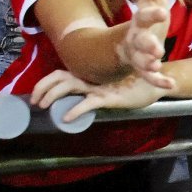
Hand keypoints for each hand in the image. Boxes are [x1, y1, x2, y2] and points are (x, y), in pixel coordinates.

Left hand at [30, 69, 169, 121]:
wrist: (158, 83)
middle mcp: (92, 77)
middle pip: (60, 77)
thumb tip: (78, 101)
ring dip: (53, 95)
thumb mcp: (110, 87)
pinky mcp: (110, 96)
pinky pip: (89, 103)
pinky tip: (66, 118)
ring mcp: (100, 86)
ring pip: (70, 86)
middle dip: (43, 87)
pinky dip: (76, 110)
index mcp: (90, 75)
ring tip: (44, 106)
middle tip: (34, 102)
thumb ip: (96, 90)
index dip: (45, 82)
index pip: (61, 74)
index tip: (35, 95)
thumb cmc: (135, 85)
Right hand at [117, 0, 174, 89]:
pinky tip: (171, 84)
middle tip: (156, 50)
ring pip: (141, 62)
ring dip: (149, 65)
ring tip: (156, 65)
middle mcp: (137, 40)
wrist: (125, 47)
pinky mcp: (144, 70)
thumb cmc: (144, 22)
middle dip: (147, 46)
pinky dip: (159, 81)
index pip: (144, 16)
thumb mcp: (149, 2)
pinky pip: (150, 78)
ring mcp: (138, 57)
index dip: (152, 14)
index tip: (161, 11)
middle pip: (140, 43)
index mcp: (140, 23)